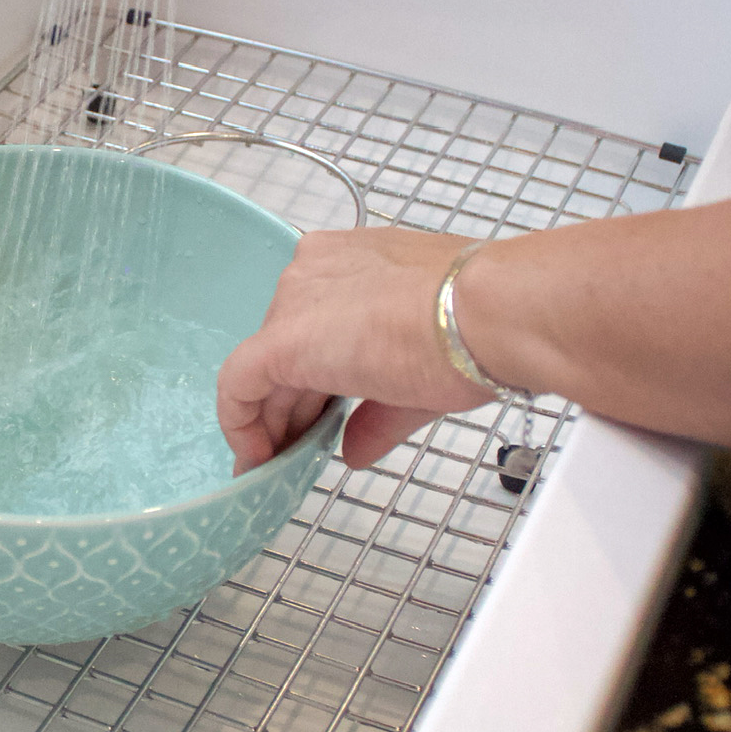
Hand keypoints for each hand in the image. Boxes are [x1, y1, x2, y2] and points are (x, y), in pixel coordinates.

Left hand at [219, 228, 503, 473]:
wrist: (491, 313)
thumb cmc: (477, 328)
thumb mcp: (419, 377)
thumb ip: (377, 413)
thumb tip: (356, 450)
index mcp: (353, 264)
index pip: (316, 328)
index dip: (314, 381)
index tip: (319, 421)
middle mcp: (316, 271)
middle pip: (287, 350)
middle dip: (291, 409)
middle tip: (294, 455)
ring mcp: (296, 301)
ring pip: (263, 369)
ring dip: (268, 423)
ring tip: (275, 467)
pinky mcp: (282, 339)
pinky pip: (239, 384)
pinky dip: (240, 424)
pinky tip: (255, 459)